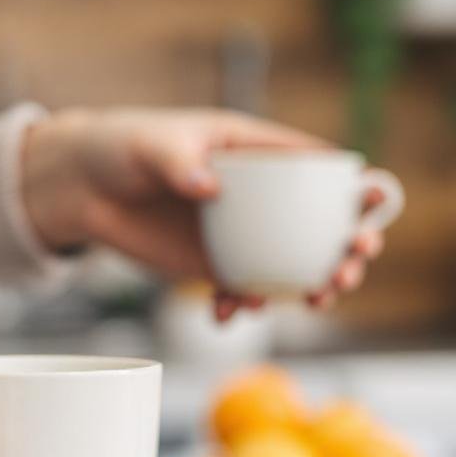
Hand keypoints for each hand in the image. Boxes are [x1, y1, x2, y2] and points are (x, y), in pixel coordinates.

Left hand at [20, 108, 386, 321]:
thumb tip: (211, 188)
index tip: (376, 200)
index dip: (353, 183)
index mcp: (254, 151)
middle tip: (352, 266)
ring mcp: (236, 233)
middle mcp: (255, 196)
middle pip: (318, 222)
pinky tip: (226, 311)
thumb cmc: (120, 147)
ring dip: (311, 284)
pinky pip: (239, 288)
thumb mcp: (149, 145)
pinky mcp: (208, 264)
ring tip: (319, 300)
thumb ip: (180, 161)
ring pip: (289, 263)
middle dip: (346, 245)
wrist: (79, 188)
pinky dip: (240, 304)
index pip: (316, 166)